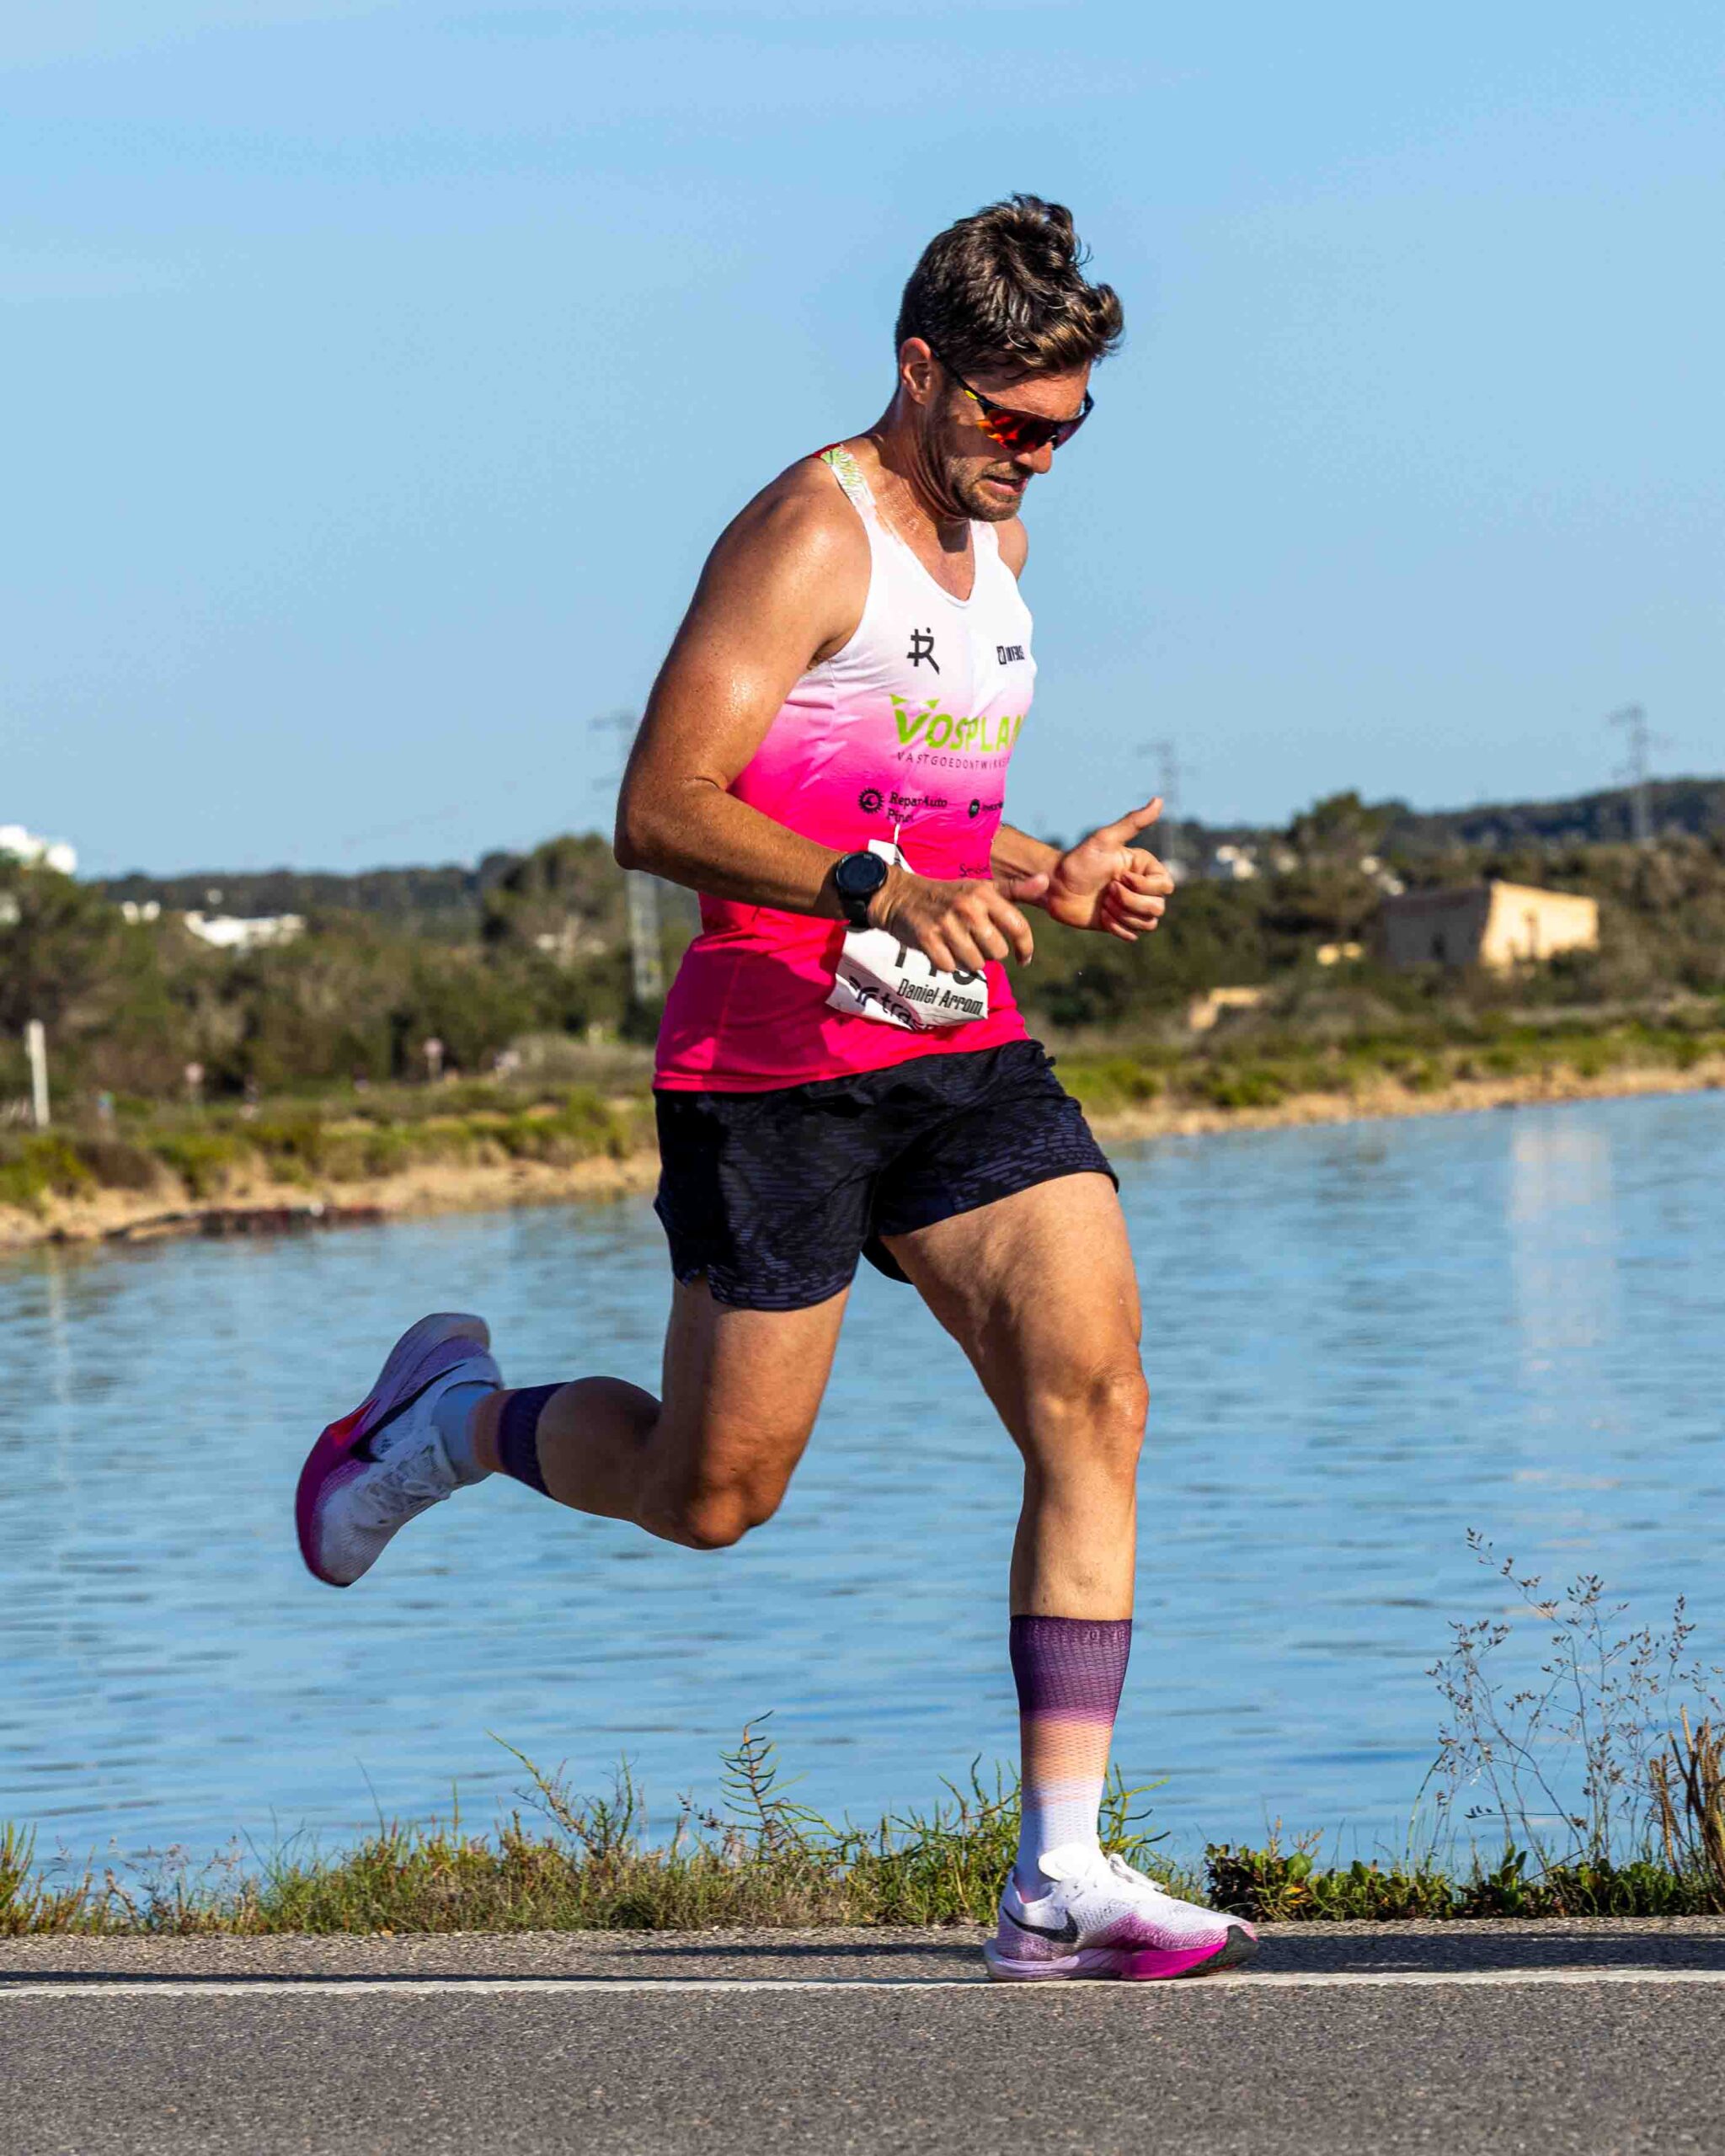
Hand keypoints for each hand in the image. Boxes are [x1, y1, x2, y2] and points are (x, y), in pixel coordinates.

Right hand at [871, 865, 1050, 972]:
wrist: (902, 896)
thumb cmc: (950, 895)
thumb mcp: (982, 888)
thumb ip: (1015, 889)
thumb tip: (1046, 880)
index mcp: (984, 893)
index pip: (1018, 927)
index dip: (1025, 948)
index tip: (1025, 959)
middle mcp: (968, 907)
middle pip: (997, 952)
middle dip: (990, 952)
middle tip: (977, 943)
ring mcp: (947, 924)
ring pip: (975, 964)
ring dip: (969, 961)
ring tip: (959, 946)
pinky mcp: (928, 939)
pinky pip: (950, 968)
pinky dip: (948, 964)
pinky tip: (943, 950)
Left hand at [1044, 800, 1173, 940]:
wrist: (1055, 885)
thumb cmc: (1078, 860)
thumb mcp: (1105, 839)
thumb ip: (1134, 822)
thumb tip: (1159, 800)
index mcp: (1144, 868)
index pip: (1166, 886)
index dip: (1143, 886)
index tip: (1118, 877)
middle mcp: (1142, 888)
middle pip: (1158, 908)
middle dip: (1130, 903)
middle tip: (1107, 891)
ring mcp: (1131, 908)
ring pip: (1148, 923)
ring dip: (1122, 915)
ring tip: (1103, 903)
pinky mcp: (1119, 924)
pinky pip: (1133, 935)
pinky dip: (1117, 928)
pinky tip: (1101, 915)